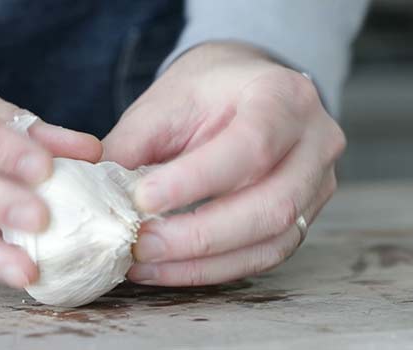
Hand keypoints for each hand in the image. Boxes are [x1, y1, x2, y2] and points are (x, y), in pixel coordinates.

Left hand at [103, 42, 344, 285]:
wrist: (244, 89)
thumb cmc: (203, 93)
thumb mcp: (163, 105)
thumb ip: (131, 148)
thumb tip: (94, 200)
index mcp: (283, 96)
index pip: (250, 146)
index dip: (195, 181)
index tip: (141, 200)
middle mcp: (315, 142)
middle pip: (271, 205)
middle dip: (198, 236)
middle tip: (139, 245)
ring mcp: (317, 183)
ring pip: (273, 241)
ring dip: (203, 262)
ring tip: (146, 262)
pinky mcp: (304, 216)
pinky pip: (265, 255)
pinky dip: (215, 269)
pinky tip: (170, 268)